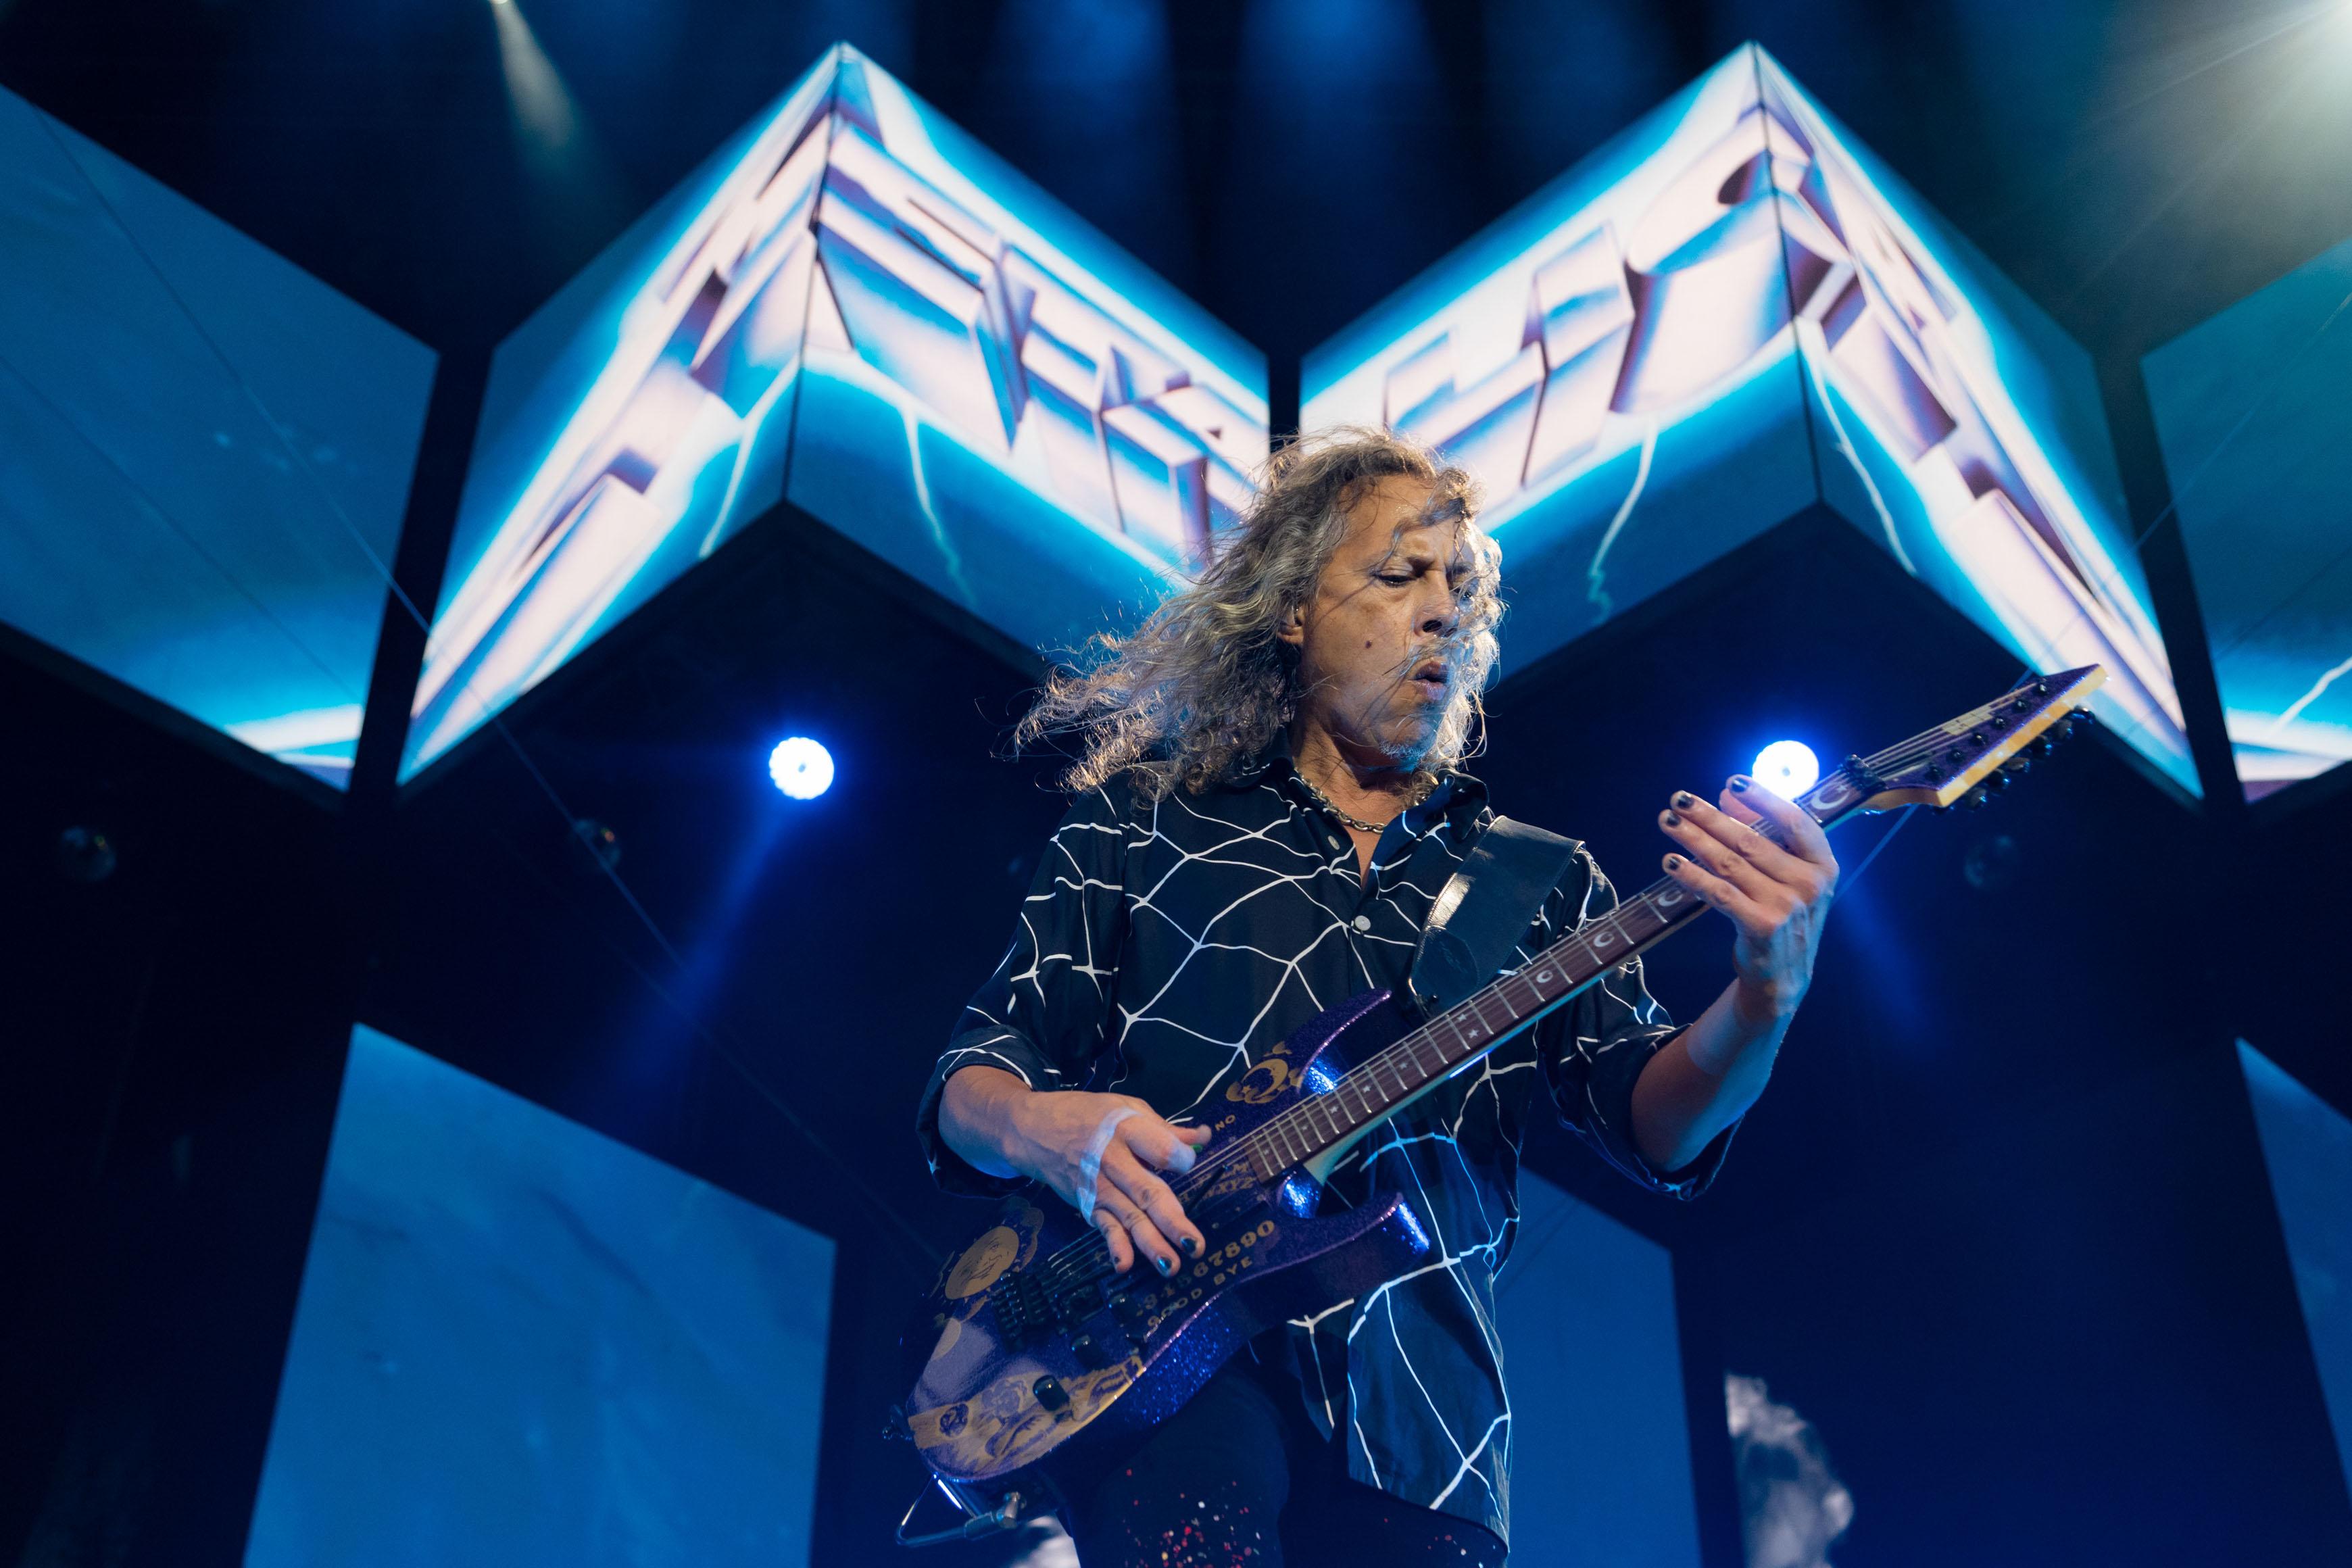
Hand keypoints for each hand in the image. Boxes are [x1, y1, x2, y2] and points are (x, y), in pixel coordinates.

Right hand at [1005, 1089, 1211, 1277]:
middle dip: (1172, 1221)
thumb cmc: (1090, 1117)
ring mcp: (1099, 1188)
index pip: (1160, 1149)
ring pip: (1129, 1218)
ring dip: (1150, 1244)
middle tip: (1195, 1245)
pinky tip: (1124, 1265)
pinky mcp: (1087, 1205)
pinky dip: (1114, 1246)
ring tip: (1171, 1265)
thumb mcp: (1128, 1109)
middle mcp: (1113, 1161)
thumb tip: (1204, 1139)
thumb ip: (1166, 1130)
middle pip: (1146, 1192)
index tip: (1189, 1162)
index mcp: (1127, 1130)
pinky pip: (1104, 1227)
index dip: (1181, 1159)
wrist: (1035, 1129)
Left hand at [1658, 775, 1839, 1029]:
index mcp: (1823, 865)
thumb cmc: (1782, 914)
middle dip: (1709, 816)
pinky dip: (1692, 875)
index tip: (1732, 781)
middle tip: (1678, 800)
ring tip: (1668, 822)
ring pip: (1730, 863)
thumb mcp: (1788, 877)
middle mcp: (1810, 884)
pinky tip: (1671, 862)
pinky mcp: (1761, 927)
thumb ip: (1765, 837)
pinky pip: (1719, 893)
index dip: (1763, 798)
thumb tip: (1727, 795)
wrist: (1783, 975)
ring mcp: (1787, 907)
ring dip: (1694, 839)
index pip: (1795, 821)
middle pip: (1751, 840)